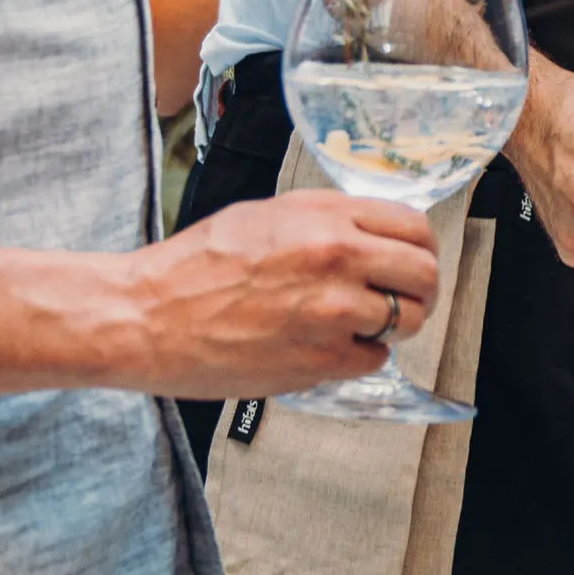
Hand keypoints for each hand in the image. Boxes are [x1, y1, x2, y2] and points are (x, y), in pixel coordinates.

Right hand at [120, 191, 440, 395]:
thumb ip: (326, 221)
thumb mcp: (266, 215)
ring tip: (356, 325)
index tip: (410, 261)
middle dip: (419, 290)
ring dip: (390, 327)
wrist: (148, 317)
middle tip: (399, 300)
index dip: (420, 248)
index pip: (415, 227)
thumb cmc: (196, 266)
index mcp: (326, 216)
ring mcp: (334, 311)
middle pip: (425, 276)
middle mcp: (338, 258)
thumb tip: (370, 234)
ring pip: (407, 322)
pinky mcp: (321, 359)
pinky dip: (358, 356)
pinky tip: (326, 347)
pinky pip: (374, 359)